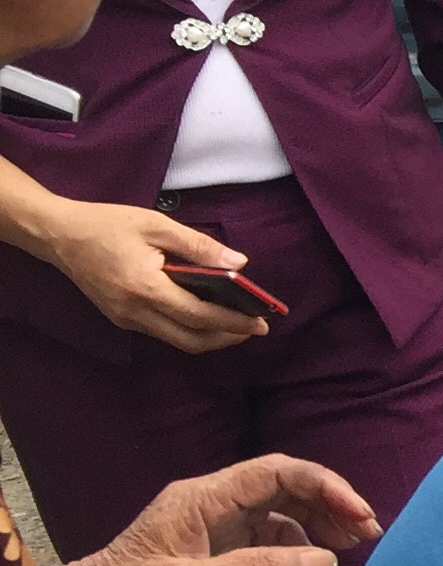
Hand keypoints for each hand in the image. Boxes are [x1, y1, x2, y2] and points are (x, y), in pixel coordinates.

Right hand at [24, 196, 268, 351]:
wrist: (58, 235)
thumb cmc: (107, 224)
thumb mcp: (156, 225)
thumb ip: (199, 246)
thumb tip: (239, 264)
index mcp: (145, 287)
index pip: (200, 315)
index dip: (234, 322)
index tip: (261, 323)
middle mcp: (135, 311)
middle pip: (191, 340)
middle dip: (227, 338)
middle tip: (254, 328)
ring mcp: (126, 318)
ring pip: (177, 340)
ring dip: (209, 337)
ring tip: (236, 324)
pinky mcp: (120, 318)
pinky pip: (162, 332)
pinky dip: (188, 329)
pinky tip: (204, 315)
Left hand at [32, 454, 378, 565]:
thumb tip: (325, 561)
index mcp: (201, 498)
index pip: (277, 473)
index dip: (325, 487)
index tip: (361, 515)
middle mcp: (209, 504)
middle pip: (283, 487)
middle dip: (329, 504)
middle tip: (368, 535)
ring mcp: (211, 528)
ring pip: (278, 512)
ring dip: (317, 525)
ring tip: (349, 549)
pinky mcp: (211, 553)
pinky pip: (265, 539)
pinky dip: (295, 548)